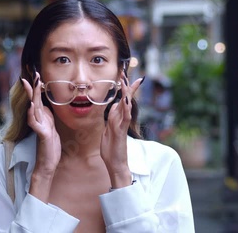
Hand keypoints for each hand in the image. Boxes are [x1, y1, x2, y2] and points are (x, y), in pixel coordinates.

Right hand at [21, 72, 60, 175]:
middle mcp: (38, 121)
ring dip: (33, 96)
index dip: (36, 88)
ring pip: (34, 108)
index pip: (37, 100)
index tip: (36, 76)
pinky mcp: (42, 135)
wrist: (47, 164)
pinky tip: (31, 106)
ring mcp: (39, 127)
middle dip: (33, 87)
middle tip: (32, 75)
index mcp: (42, 118)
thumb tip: (43, 105)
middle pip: (34, 101)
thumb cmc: (49, 147)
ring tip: (31, 84)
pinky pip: (36, 123)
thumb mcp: (51, 128)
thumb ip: (46, 117)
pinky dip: (32, 114)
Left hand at [100, 73, 143, 187]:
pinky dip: (126, 109)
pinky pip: (124, 119)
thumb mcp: (108, 129)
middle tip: (128, 74)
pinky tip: (126, 102)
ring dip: (127, 94)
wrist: (115, 163)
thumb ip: (112, 117)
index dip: (124, 88)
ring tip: (127, 82)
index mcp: (117, 118)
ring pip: (126, 106)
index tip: (125, 76)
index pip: (122, 100)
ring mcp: (122, 125)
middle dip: (128, 87)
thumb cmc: (112, 148)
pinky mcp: (121, 132)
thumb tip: (114, 105)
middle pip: (126, 100)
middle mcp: (122, 120)